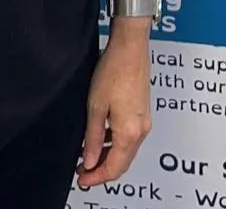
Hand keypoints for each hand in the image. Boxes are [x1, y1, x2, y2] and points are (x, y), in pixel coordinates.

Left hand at [78, 28, 151, 188]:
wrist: (130, 46)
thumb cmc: (114, 70)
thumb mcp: (95, 107)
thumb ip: (93, 137)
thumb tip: (90, 161)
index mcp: (129, 132)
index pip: (114, 168)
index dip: (96, 177)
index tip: (82, 179)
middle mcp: (141, 130)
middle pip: (123, 162)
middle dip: (102, 170)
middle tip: (83, 171)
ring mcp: (144, 120)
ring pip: (127, 150)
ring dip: (109, 156)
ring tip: (88, 155)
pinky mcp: (143, 111)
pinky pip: (130, 137)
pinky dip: (116, 143)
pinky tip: (101, 137)